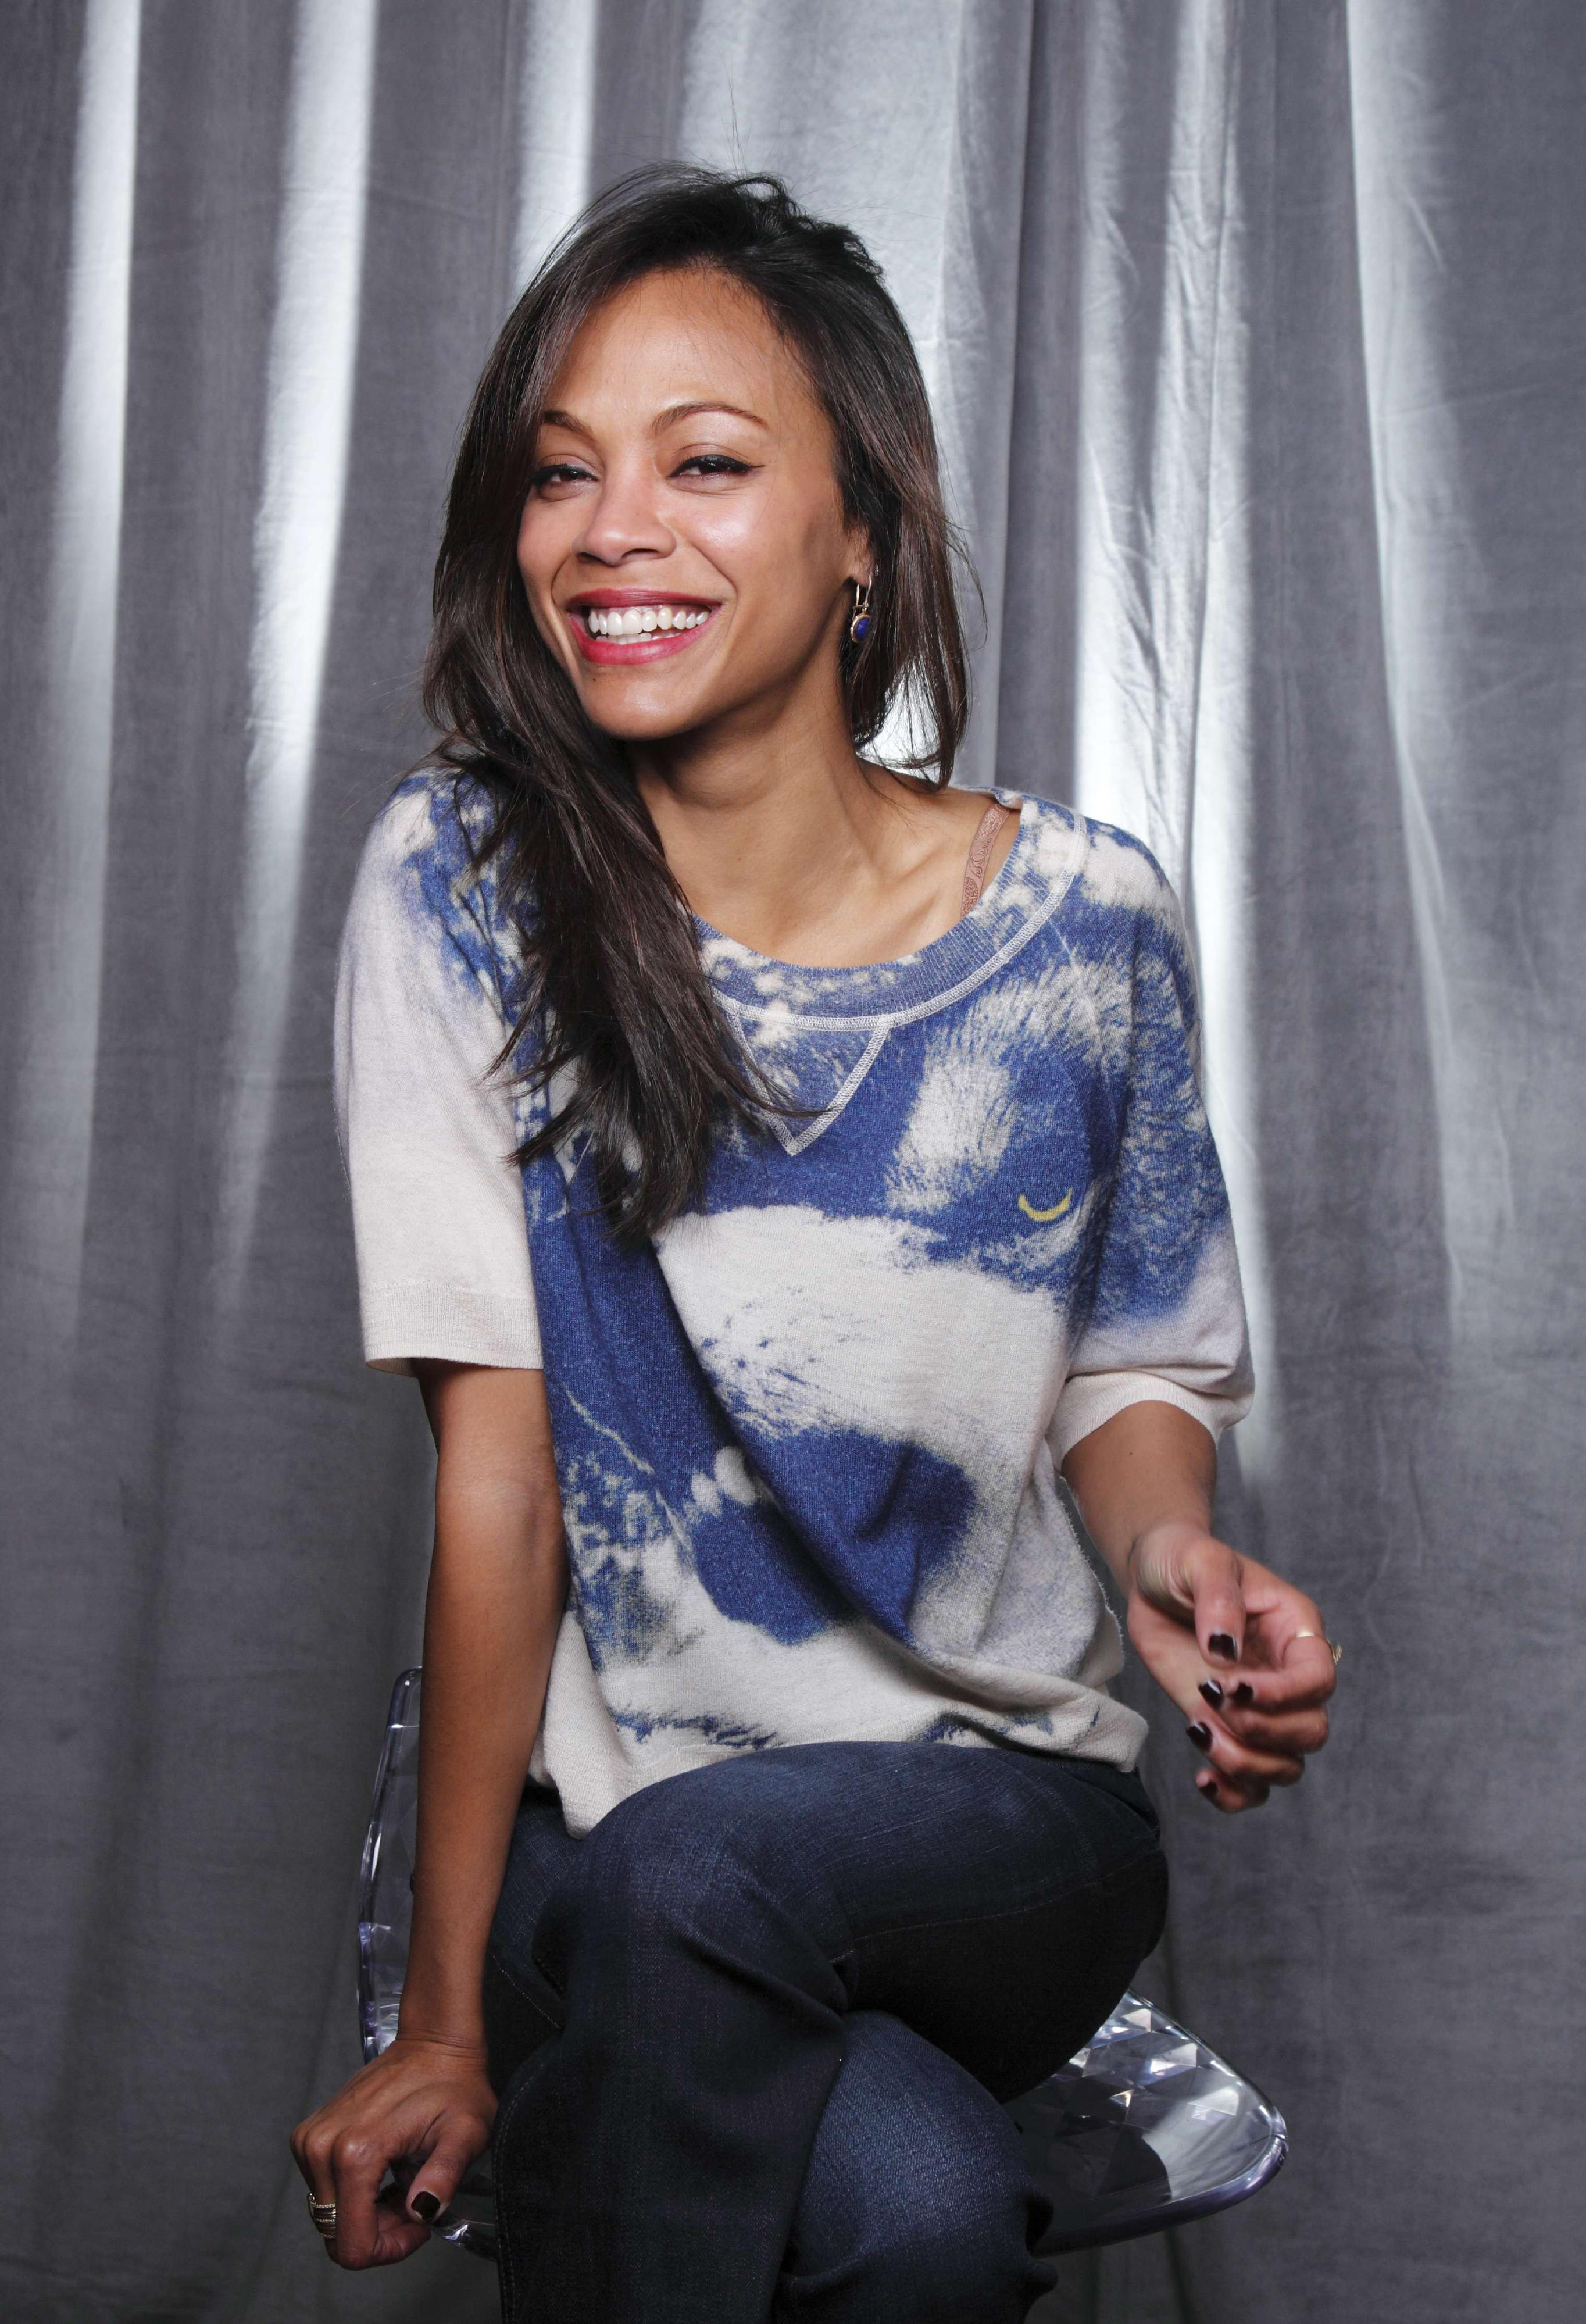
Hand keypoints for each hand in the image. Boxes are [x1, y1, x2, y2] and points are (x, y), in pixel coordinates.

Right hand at [290, 2033, 495, 2267]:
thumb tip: (423, 2211)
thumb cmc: (454, 2086)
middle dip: (379, 2231)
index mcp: (355, 2152)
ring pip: (330, 2216)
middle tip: (415, 2197)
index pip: (352, 2246)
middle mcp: (321, 2147)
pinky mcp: (308, 2136)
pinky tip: (385, 2170)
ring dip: (368, 2212)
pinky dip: (354, 2193)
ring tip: (403, 2179)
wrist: (434, 2044)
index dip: (389, 2249)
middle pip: (338, 2234)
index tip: (419, 2222)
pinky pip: (324, 2191)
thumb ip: (445, 2175)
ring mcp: (310, 2140)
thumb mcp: (465, 2133)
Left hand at [1126, 1518, 1334, 1814]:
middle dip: (1263, 1731)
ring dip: (1246, 1764)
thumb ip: (1219, 1600)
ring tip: (1199, 1731)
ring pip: (1287, 1766)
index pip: (1317, 1680)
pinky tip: (1204, 1777)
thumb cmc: (1184, 1560)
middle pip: (1311, 1732)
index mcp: (1294, 1631)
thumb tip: (1225, 1651)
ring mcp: (1259, 1709)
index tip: (1230, 1686)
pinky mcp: (1228, 1729)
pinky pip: (1252, 1784)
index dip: (1282, 1695)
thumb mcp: (1201, 1560)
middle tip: (1210, 1699)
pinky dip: (1234, 1794)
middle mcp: (1286, 1677)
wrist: (1153, 1579)